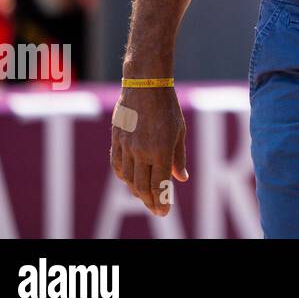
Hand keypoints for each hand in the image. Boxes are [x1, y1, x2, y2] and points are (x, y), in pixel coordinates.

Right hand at [109, 86, 187, 216]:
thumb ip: (179, 157)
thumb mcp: (179, 131)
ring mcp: (126, 147)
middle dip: (150, 202)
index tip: (164, 212)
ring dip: (136, 192)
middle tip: (156, 210)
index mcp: (161, 150)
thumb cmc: (167, 107)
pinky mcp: (116, 141)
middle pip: (142, 186)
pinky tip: (130, 181)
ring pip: (128, 179)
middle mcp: (141, 151)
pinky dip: (124, 177)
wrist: (145, 85)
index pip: (159, 185)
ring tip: (144, 198)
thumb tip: (182, 178)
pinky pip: (118, 165)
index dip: (161, 202)